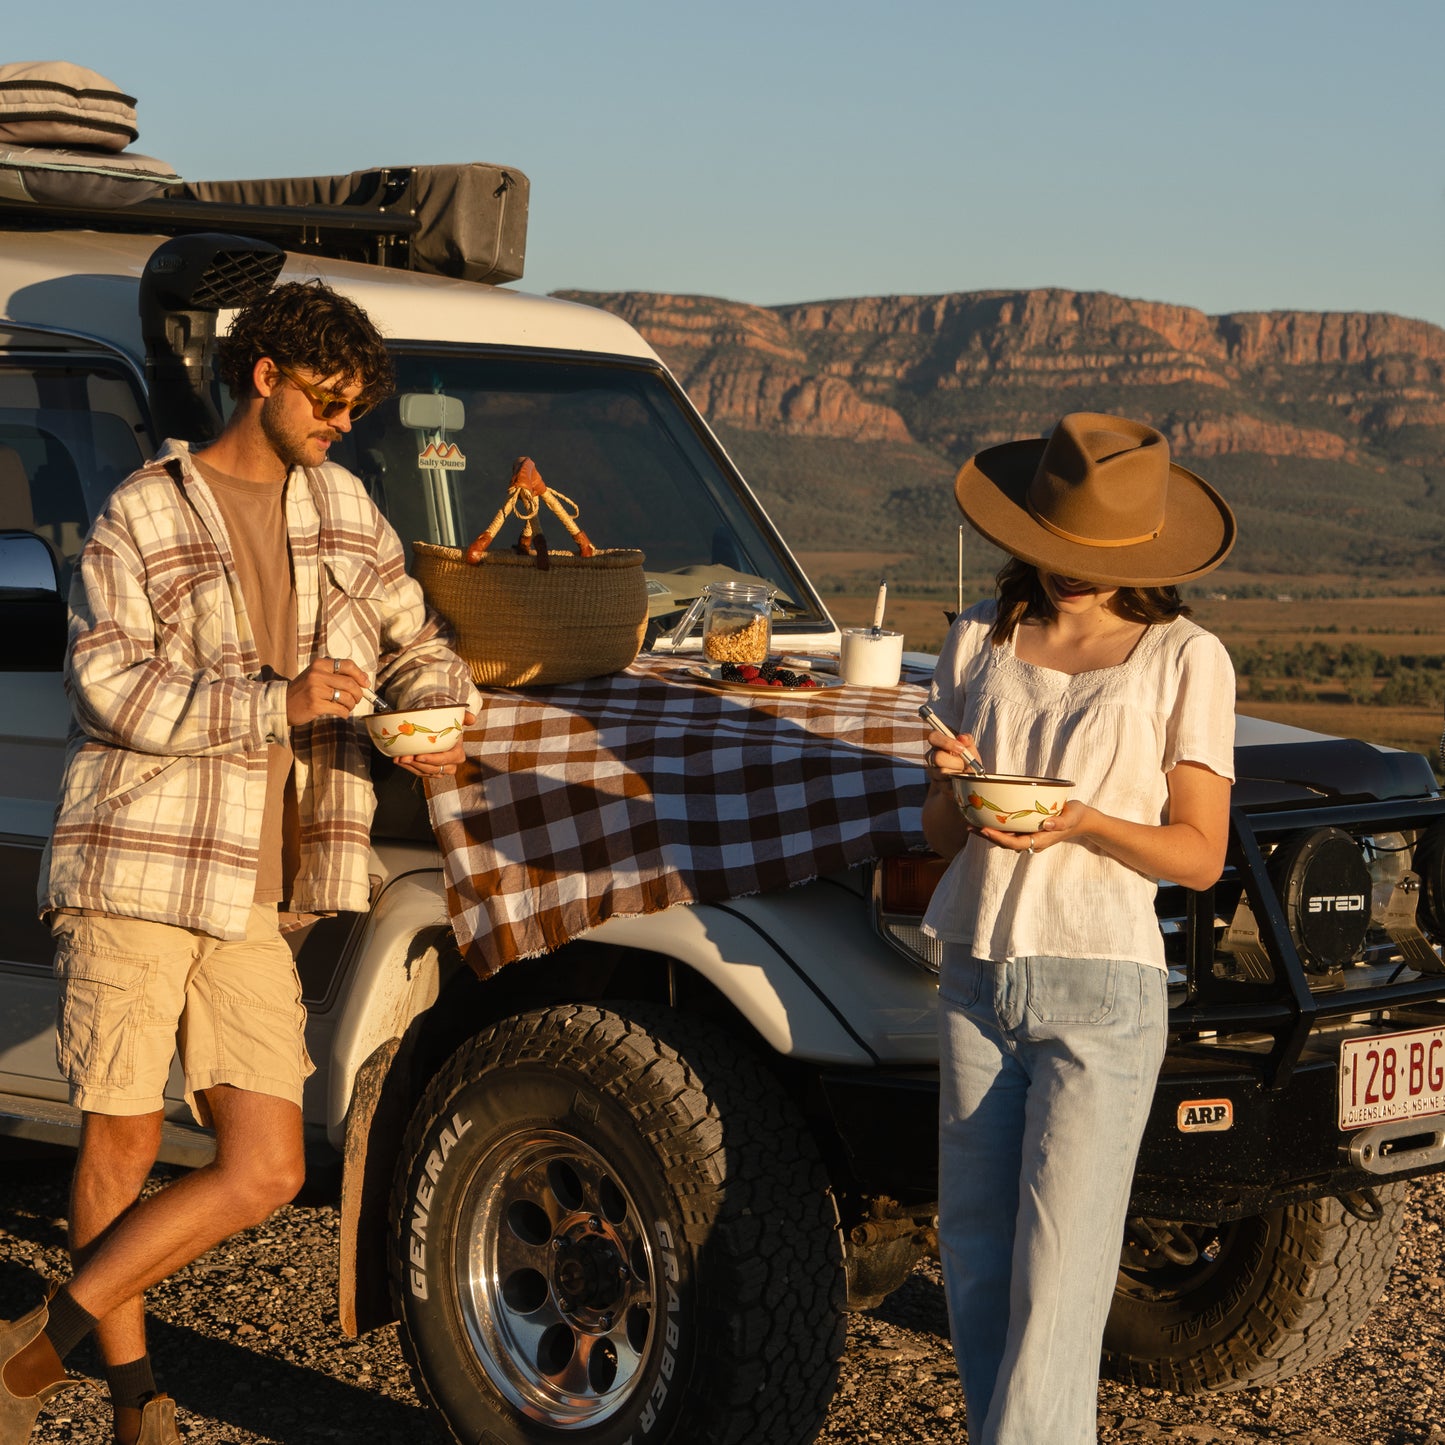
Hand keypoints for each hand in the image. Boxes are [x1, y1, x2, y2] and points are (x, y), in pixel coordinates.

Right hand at [288, 656, 368, 725]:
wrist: (282, 704)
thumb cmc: (304, 690)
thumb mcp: (317, 675)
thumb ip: (337, 675)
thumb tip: (364, 679)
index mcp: (320, 664)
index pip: (348, 665)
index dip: (360, 675)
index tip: (366, 684)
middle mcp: (317, 674)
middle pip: (350, 683)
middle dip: (359, 694)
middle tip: (357, 699)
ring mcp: (316, 690)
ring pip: (347, 698)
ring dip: (351, 705)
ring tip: (347, 707)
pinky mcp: (316, 705)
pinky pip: (340, 709)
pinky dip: (345, 713)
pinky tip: (342, 713)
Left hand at [395, 711, 474, 779]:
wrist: (440, 734)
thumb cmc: (448, 728)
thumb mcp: (456, 721)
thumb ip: (464, 718)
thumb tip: (472, 719)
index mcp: (457, 755)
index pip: (445, 759)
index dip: (432, 759)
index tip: (419, 756)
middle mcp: (450, 766)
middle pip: (433, 768)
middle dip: (417, 764)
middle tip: (405, 757)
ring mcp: (439, 770)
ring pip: (424, 772)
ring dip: (410, 766)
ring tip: (399, 758)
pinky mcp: (429, 772)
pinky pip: (418, 773)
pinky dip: (407, 767)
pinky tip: (399, 760)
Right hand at [923, 728, 983, 782]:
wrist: (969, 785)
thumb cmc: (969, 764)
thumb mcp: (972, 752)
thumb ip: (968, 742)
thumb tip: (962, 737)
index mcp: (940, 745)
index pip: (933, 737)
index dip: (946, 742)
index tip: (961, 749)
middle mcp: (933, 756)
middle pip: (937, 757)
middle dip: (955, 763)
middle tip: (964, 766)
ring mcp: (932, 771)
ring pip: (941, 772)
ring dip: (957, 775)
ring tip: (963, 775)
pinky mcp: (936, 785)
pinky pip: (945, 786)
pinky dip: (956, 784)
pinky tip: (959, 783)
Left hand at [975, 800, 1091, 854]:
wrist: (1081, 820)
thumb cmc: (1077, 817)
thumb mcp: (1073, 817)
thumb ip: (1061, 822)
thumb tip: (1047, 824)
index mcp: (1041, 840)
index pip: (1016, 843)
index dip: (999, 838)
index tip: (985, 830)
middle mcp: (1032, 841)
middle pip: (1006, 843)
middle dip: (988, 836)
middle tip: (970, 827)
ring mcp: (1030, 837)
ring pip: (1006, 838)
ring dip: (989, 833)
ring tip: (971, 824)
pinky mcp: (1028, 831)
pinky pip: (1010, 832)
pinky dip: (997, 827)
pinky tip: (985, 819)